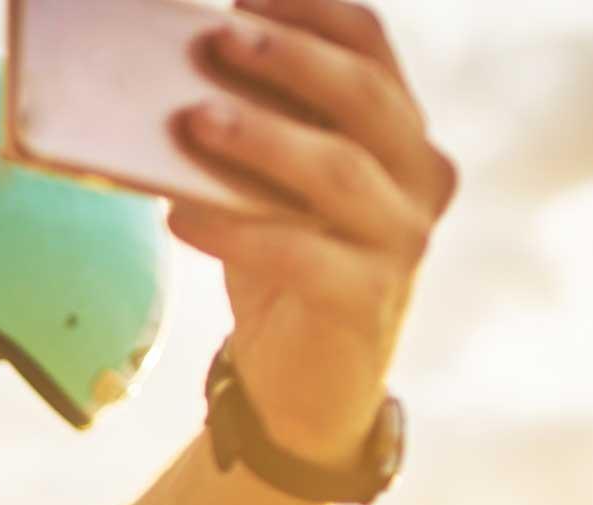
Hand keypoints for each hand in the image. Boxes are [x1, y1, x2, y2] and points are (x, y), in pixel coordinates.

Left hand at [171, 0, 458, 466]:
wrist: (302, 380)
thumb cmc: (281, 256)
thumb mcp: (272, 180)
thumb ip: (253, 123)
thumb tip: (173, 67)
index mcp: (398, 129)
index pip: (370, 44)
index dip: (313, 9)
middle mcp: (419, 176)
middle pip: (365, 95)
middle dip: (290, 58)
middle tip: (217, 38)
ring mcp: (403, 241)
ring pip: (339, 170)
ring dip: (262, 137)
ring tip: (193, 120)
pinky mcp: (368, 301)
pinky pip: (303, 255)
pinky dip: (236, 231)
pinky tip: (181, 218)